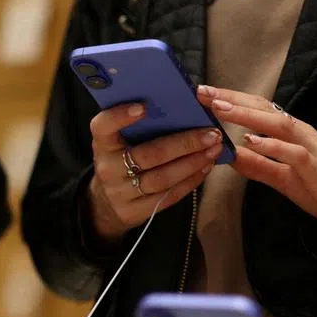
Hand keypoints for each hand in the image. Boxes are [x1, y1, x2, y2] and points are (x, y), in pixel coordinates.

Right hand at [87, 102, 223, 241]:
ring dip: (192, 163)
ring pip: (162, 178)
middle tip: (211, 134)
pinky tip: (205, 168)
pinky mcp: (134, 211)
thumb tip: (181, 106)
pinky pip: (167, 196)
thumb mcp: (117, 142)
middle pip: (148, 155)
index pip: (103, 126)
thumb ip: (137, 127)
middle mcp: (108, 167)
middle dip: (184, 144)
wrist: (104, 203)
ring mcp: (120, 192)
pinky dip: (190, 181)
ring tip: (214, 150)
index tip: (144, 107)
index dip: (120, 116)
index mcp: (102, 143)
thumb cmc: (119, 160)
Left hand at [197, 85, 316, 225]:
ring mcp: (308, 148)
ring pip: (279, 125)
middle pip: (265, 109)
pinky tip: (251, 142)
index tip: (205, 93)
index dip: (233, 99)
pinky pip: (293, 154)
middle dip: (233, 99)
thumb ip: (257, 165)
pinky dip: (272, 147)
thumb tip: (229, 156)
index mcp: (291, 132)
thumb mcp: (281, 176)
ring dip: (248, 116)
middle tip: (205, 93)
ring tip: (221, 109)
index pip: (259, 108)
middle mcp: (300, 133)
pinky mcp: (314, 168)